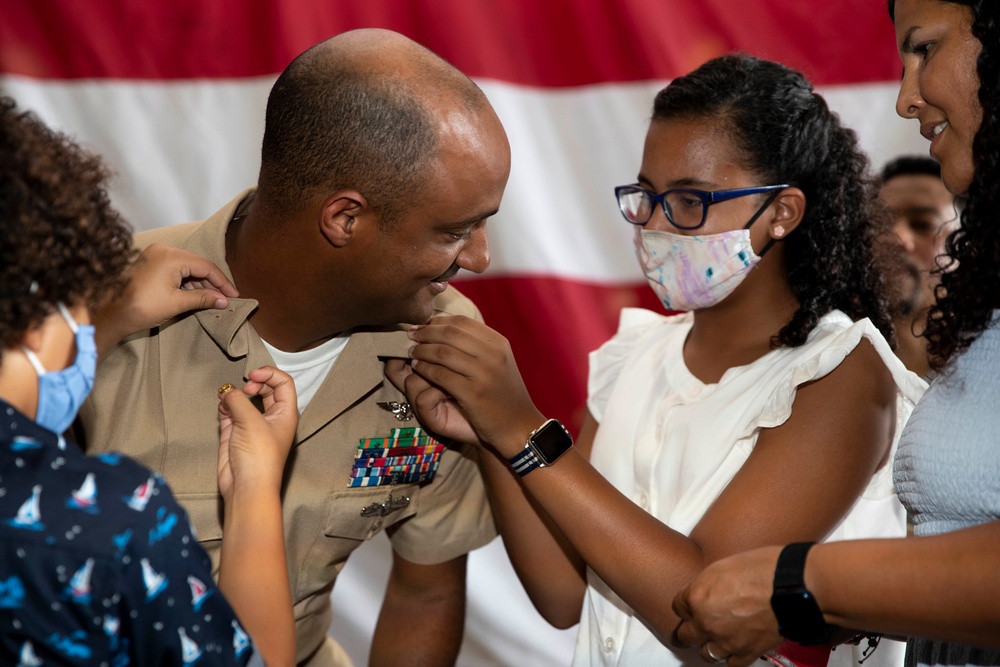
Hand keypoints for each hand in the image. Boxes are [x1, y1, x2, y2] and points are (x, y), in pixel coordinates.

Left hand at [93, 243, 239, 354]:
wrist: (110, 314)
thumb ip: (203, 298)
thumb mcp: (176, 303)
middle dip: (212, 282)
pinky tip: (196, 294)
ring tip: (213, 299)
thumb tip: (224, 301)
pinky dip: (186, 282)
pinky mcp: (150, 263)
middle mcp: (163, 250)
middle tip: (226, 298)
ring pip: (187, 267)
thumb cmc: (141, 308)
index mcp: (170, 256)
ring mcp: (155, 255)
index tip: (234, 295)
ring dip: (200, 283)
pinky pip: (175, 269)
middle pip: (197, 264)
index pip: (205, 266)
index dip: (222, 282)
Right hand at [217, 366, 297, 502]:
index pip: (284, 383)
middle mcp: (271, 418)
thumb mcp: (251, 421)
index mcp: (286, 413)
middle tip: (244, 388)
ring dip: (235, 395)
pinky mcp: (235, 433)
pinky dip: (225, 407)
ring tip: (227, 399)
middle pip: (266, 389)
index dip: (269, 374)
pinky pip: (230, 412)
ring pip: (246, 400)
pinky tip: (222, 408)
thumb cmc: (259, 457)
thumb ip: (238, 400)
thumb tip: (227, 392)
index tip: (252, 375)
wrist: (246, 487)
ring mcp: (253, 425)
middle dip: (253, 383)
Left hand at [403, 316, 543, 453]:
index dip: (437, 321)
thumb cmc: (503, 395)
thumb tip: (445, 329)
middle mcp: (493, 354)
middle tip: (410, 336)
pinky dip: (424, 369)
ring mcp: (484, 373)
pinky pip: (440, 374)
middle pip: (450, 333)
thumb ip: (477, 346)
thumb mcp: (497, 363)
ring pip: (443, 352)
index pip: (462, 321)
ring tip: (411, 353)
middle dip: (426, 333)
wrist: (518, 427)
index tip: (422, 325)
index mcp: (498, 343)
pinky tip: (417, 369)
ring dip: (422, 350)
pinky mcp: (473, 393)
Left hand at [672, 545, 784, 666]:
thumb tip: (704, 590)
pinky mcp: (747, 652)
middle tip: (696, 626)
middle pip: (685, 635)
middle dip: (691, 629)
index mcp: (697, 596)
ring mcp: (725, 640)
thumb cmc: (763, 567)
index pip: (677, 606)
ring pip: (706, 653)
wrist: (793, 586)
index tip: (691, 605)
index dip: (686, 604)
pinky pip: (731, 663)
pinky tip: (735, 648)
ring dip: (709, 645)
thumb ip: (707, 583)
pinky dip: (732, 656)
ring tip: (716, 638)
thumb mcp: (724, 565)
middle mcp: (706, 621)